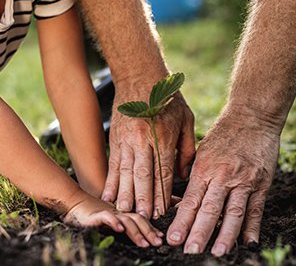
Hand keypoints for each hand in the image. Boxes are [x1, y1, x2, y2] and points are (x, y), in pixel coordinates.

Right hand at [63, 193, 163, 246]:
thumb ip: (122, 226)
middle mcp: (118, 212)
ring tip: (144, 243)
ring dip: (137, 232)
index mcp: (123, 214)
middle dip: (149, 231)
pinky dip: (114, 222)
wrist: (74, 203)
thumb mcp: (110, 221)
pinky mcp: (96, 214)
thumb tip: (134, 235)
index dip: (151, 228)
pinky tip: (120, 229)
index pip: (141, 219)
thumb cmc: (92, 215)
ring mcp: (109, 212)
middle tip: (158, 243)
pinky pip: (107, 217)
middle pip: (138, 219)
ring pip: (126, 220)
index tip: (161, 238)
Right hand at [102, 92, 195, 218]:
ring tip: (123, 213)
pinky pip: (113, 164)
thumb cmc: (168, 99)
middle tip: (143, 219)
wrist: (140, 77)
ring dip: (125, 194)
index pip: (163, 171)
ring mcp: (127, 140)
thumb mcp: (186, 119)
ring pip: (126, 172)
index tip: (161, 212)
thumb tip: (184, 174)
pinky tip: (108, 195)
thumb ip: (187, 148)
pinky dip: (110, 181)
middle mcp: (144, 140)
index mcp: (164, 137)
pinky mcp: (115, 138)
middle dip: (143, 199)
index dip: (162, 194)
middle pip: (143, 175)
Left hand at [167, 110, 279, 255]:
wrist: (251, 117)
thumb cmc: (222, 134)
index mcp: (204, 168)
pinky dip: (252, 227)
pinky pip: (256, 208)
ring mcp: (244, 180)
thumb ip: (194, 176)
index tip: (172, 238)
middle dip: (198, 232)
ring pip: (233, 212)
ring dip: (225, 235)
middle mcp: (222, 176)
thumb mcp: (201, 151)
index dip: (181, 221)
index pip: (190, 201)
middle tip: (190, 250)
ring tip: (217, 252)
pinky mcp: (261, 182)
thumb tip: (182, 201)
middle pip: (209, 209)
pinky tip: (247, 242)